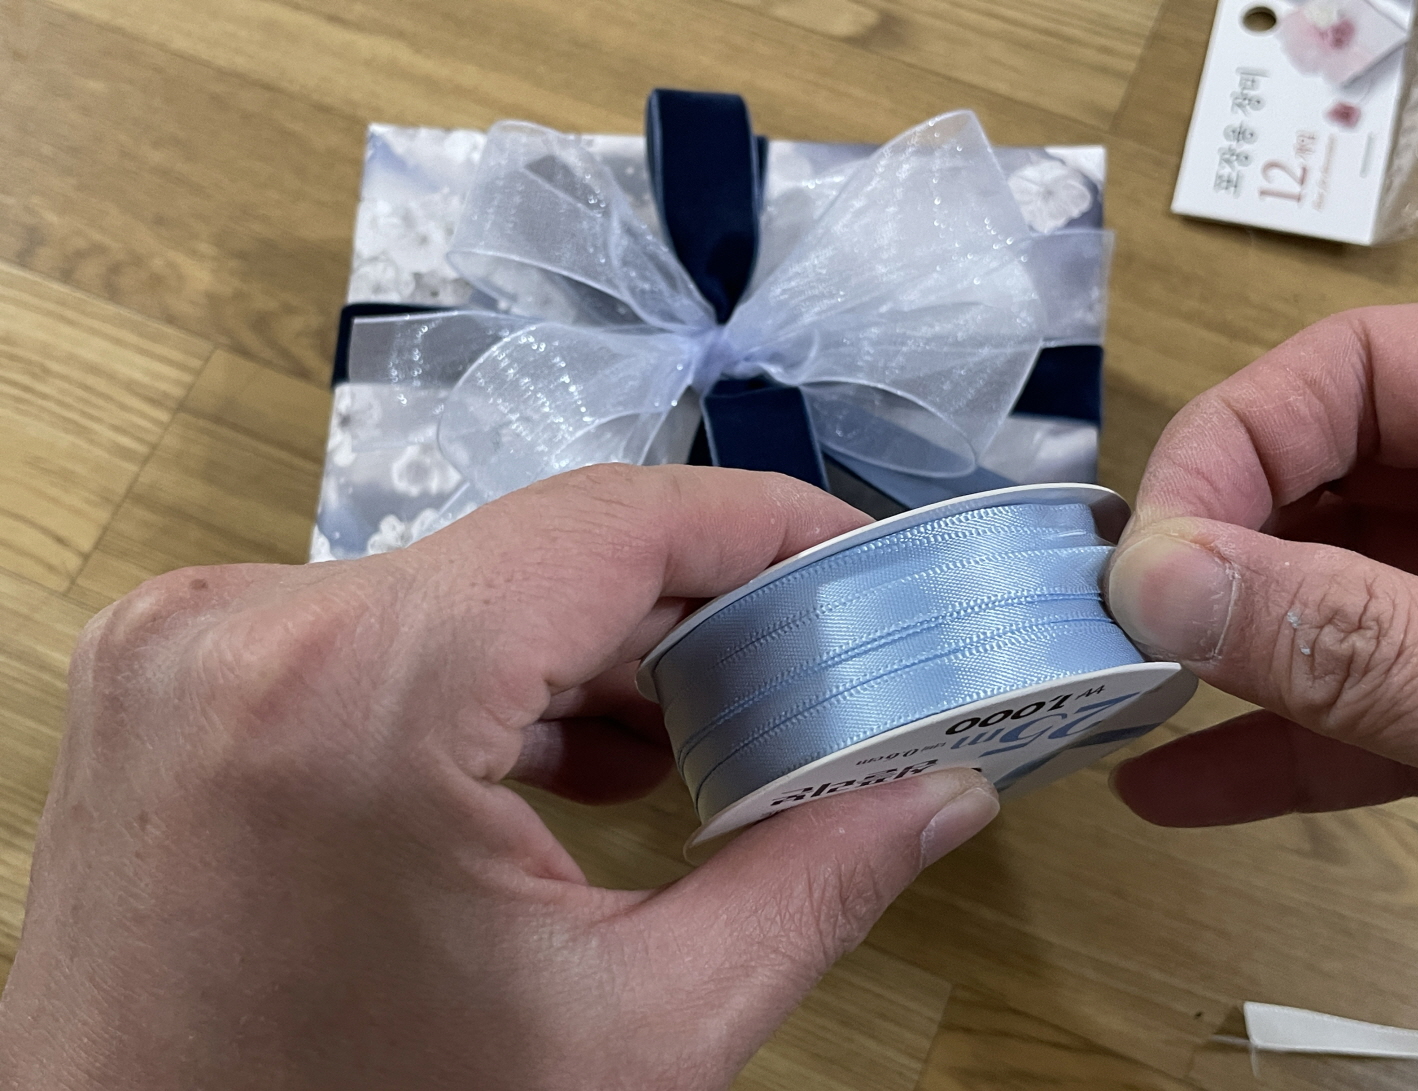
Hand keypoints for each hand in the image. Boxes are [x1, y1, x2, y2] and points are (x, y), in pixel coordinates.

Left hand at [0, 464, 997, 1090]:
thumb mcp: (631, 1040)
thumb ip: (808, 891)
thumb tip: (931, 796)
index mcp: (357, 696)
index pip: (610, 522)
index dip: (759, 522)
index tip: (847, 555)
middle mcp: (246, 634)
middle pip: (538, 552)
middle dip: (688, 605)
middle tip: (800, 666)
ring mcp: (190, 648)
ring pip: (461, 582)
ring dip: (591, 643)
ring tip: (695, 727)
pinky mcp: (175, 678)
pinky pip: (374, 624)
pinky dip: (488, 670)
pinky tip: (572, 751)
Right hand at [1106, 303, 1417, 825]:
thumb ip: (1360, 638)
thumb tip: (1156, 587)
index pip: (1351, 368)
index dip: (1229, 445)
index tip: (1147, 561)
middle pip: (1322, 483)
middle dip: (1208, 561)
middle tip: (1120, 633)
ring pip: (1332, 604)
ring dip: (1218, 663)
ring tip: (1111, 703)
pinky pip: (1368, 706)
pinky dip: (1278, 750)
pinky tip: (1172, 787)